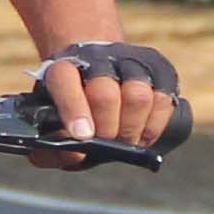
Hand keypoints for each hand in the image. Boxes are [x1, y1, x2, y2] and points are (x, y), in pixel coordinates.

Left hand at [34, 38, 184, 153]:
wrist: (95, 73)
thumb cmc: (72, 110)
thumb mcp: (50, 127)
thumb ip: (49, 150)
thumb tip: (75, 155)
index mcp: (62, 68)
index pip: (65, 81)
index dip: (74, 109)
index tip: (82, 136)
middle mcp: (97, 57)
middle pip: (105, 94)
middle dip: (106, 129)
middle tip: (105, 143)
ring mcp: (131, 61)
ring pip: (138, 96)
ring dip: (132, 128)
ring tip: (125, 140)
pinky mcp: (159, 69)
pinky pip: (164, 100)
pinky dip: (154, 125)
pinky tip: (142, 132)